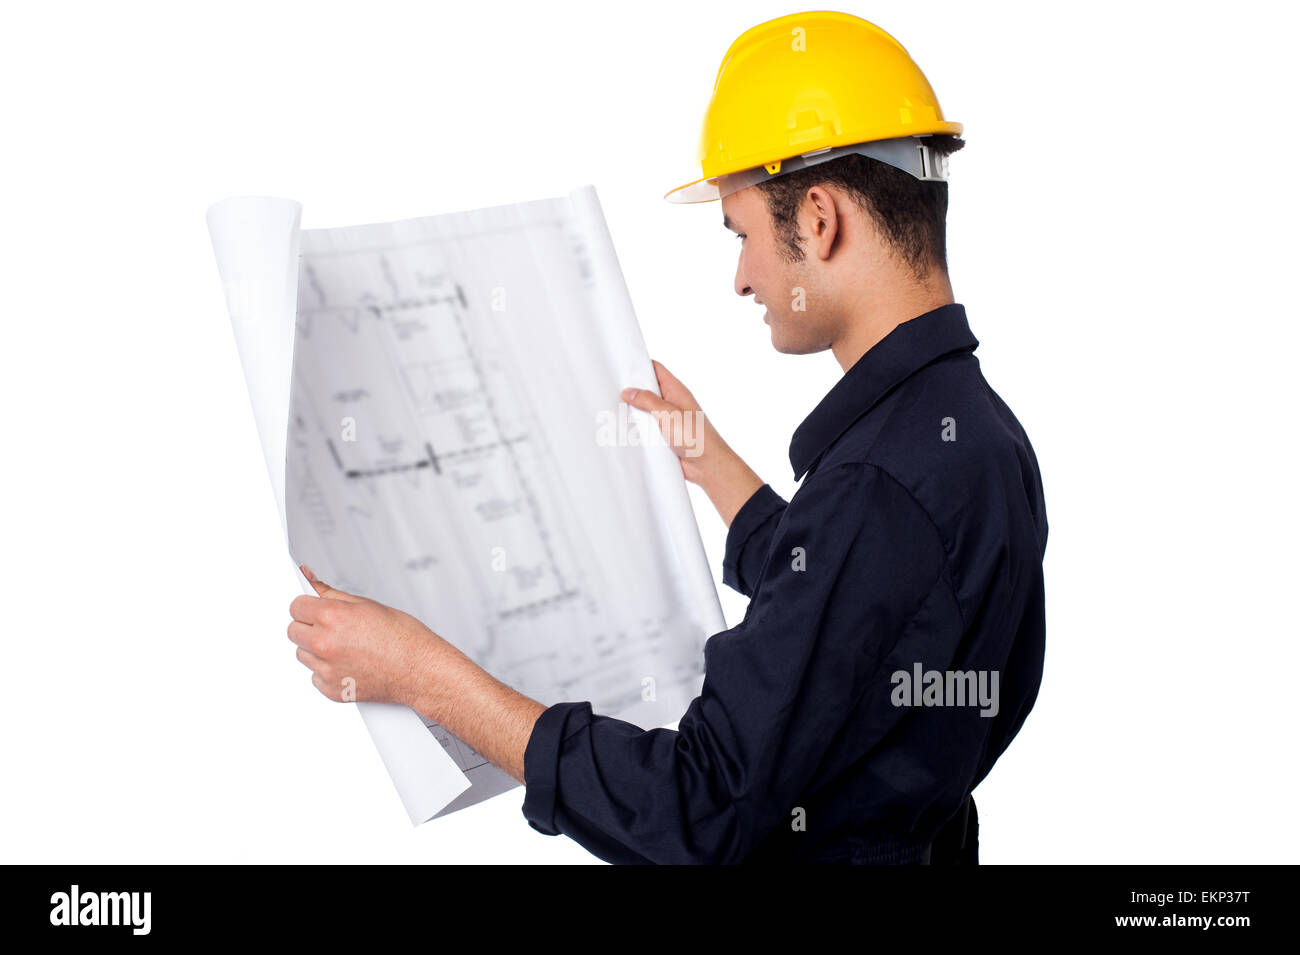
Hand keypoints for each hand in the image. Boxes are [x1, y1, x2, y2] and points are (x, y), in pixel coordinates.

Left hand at [287, 565, 448, 707]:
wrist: (420, 671)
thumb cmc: (404, 639)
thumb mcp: (368, 605)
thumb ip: (333, 594)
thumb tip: (311, 580)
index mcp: (332, 618)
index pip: (296, 606)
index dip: (307, 606)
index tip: (314, 608)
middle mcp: (324, 644)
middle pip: (293, 631)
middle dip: (309, 626)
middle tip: (332, 627)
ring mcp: (326, 669)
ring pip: (302, 654)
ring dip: (316, 649)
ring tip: (345, 646)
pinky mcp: (331, 689)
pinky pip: (314, 676)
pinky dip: (327, 670)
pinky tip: (348, 662)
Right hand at [620, 360, 723, 484]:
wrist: (707, 466)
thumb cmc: (696, 437)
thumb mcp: (669, 413)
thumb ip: (648, 401)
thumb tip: (629, 392)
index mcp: (676, 391)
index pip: (656, 370)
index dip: (640, 366)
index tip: (621, 367)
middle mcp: (671, 404)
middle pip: (647, 391)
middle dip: (631, 392)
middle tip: (610, 390)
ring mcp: (667, 421)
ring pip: (645, 412)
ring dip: (632, 414)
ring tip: (611, 411)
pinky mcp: (664, 438)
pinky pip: (647, 430)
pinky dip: (636, 431)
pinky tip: (622, 431)